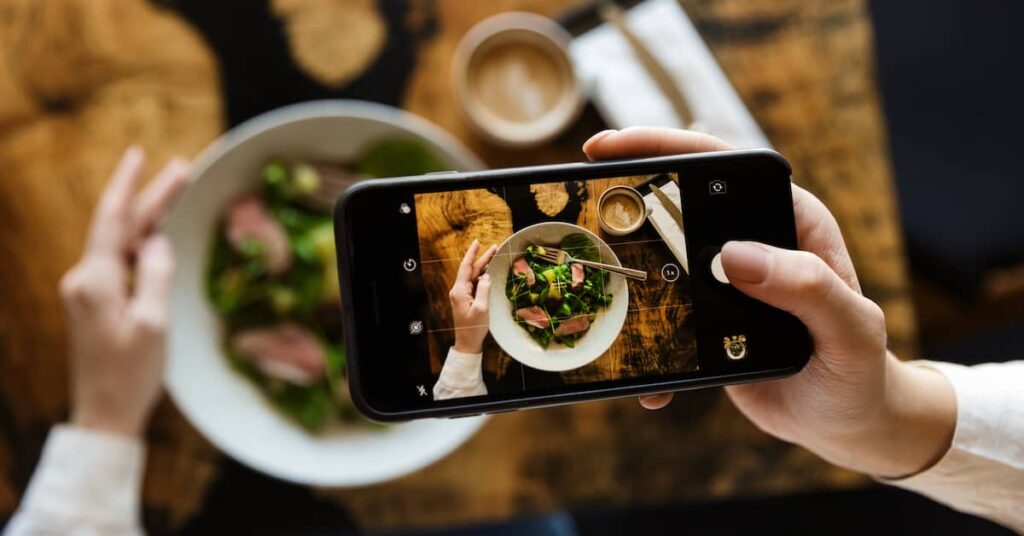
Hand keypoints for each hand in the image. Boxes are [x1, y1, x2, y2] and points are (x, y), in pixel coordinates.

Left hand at [59, 147, 189, 436]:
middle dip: (150, 197)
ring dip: (147, 219)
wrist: (104, 414)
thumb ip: (156, 275)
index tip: (142, 154)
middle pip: (120, 227)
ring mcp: (87, 292)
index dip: (130, 185)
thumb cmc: (131, 373)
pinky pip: (119, 263)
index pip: (114, 220)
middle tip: (180, 168)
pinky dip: (140, 244)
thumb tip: (158, 241)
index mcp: (96, 281)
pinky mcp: (94, 304)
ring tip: (173, 193)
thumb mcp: (154, 323)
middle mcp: (84, 280)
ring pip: (120, 243)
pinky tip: (156, 235)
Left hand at [449, 239, 497, 353]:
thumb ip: (484, 289)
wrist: (467, 342)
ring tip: (494, 256)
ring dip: (483, 267)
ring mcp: (461, 295)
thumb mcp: (482, 308)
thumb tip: (486, 276)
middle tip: (494, 248)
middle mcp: (458, 291)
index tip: (478, 243)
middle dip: (482, 258)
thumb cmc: (474, 327)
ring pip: (472, 276)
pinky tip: (489, 272)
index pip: (466, 267)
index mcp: (459, 291)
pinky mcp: (465, 300)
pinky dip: (482, 276)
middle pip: (470, 270)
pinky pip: (473, 284)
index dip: (472, 254)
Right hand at [584, 127, 955, 477]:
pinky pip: (661, 317)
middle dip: (626, 193)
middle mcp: (753, 243)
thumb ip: (805, 288)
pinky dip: (640, 339)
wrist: (844, 422)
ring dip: (621, 264)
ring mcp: (724, 282)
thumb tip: (733, 255)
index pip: (724, 167)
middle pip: (678, 202)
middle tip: (580, 190)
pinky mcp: (704, 321)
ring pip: (660, 255)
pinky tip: (636, 371)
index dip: (668, 147)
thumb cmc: (860, 371)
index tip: (617, 148)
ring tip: (588, 267)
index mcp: (790, 222)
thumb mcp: (849, 330)